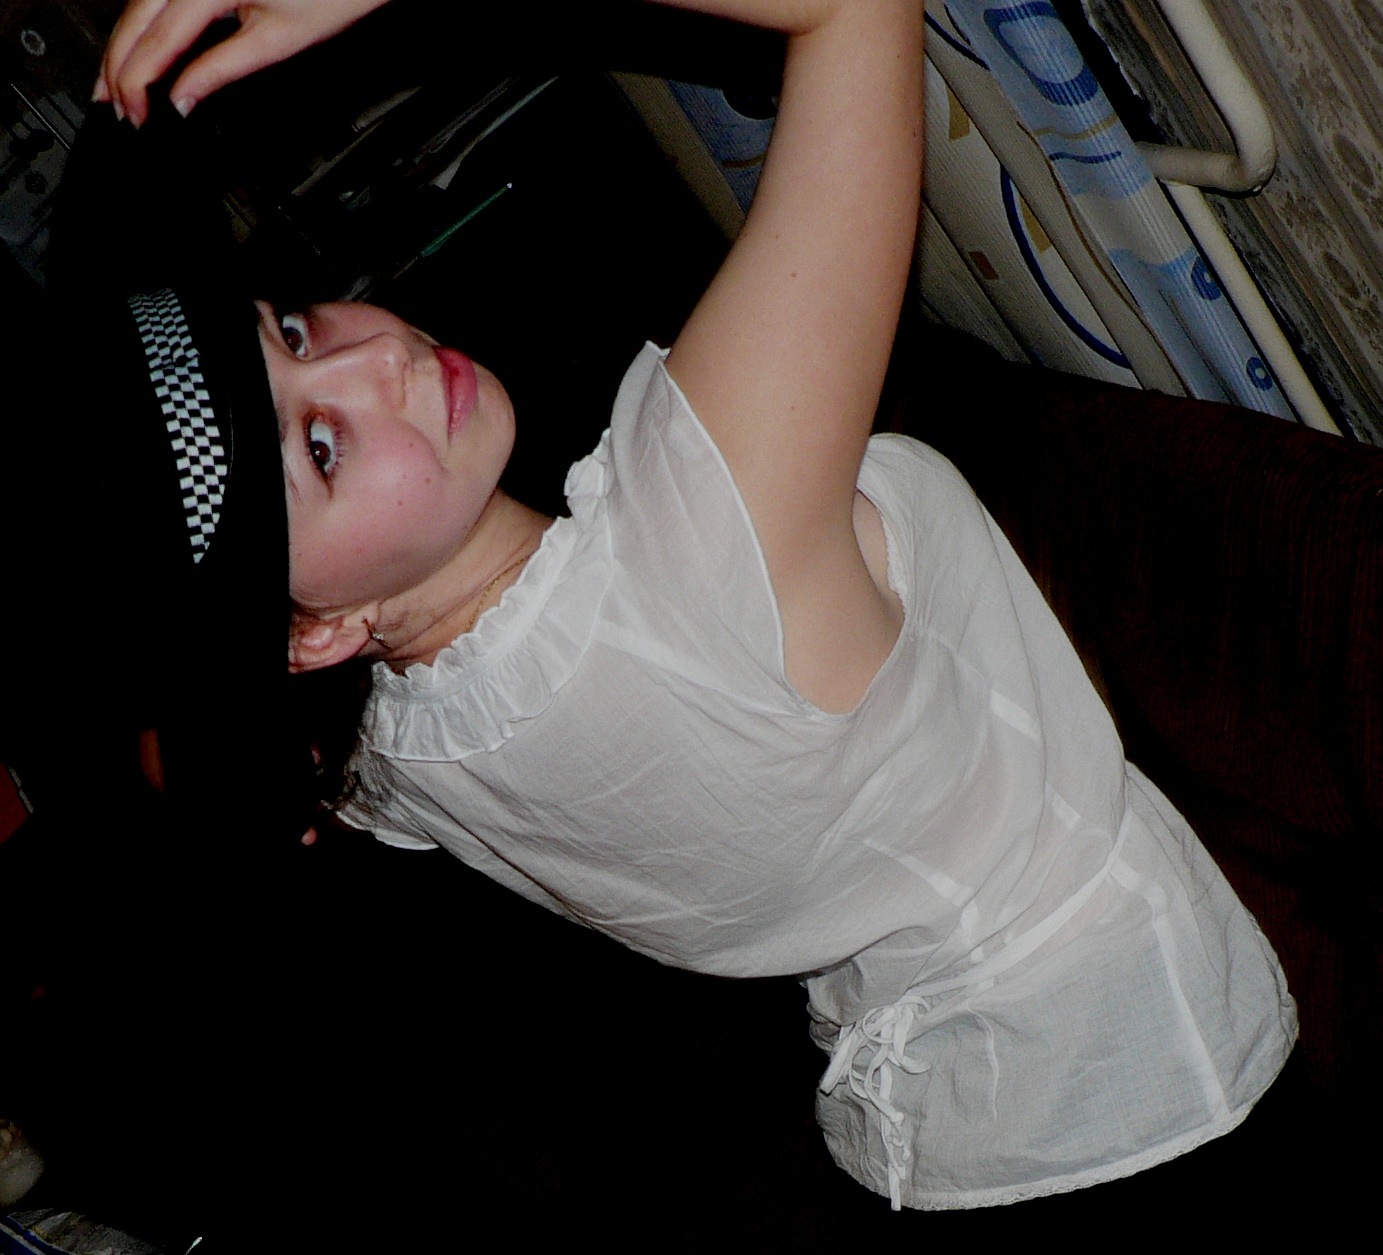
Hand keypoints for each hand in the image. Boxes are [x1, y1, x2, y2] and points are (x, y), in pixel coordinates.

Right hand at [95, 0, 392, 126]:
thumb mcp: (275, 42)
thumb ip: (222, 69)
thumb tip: (183, 100)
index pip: (159, 40)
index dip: (139, 81)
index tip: (134, 115)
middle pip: (137, 18)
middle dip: (119, 65)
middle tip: (110, 106)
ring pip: (140, 4)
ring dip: (124, 44)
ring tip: (113, 85)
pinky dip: (142, 24)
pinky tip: (136, 49)